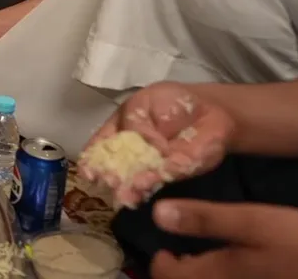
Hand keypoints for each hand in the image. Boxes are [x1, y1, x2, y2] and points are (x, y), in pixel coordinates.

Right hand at [80, 82, 235, 206]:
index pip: (101, 147)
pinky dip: (152, 181)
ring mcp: (153, 164)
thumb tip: (137, 144)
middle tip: (107, 182)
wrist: (210, 108)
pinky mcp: (175, 171)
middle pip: (116, 167)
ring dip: (129, 187)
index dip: (92, 159)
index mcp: (119, 133)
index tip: (87, 172)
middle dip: (110, 176)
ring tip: (123, 194)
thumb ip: (134, 123)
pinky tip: (142, 186)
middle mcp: (133, 153)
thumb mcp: (142, 104)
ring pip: (136, 177)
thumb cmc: (171, 102)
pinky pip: (162, 176)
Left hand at [149, 200, 297, 278]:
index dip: (160, 264)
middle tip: (178, 253)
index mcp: (215, 273)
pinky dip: (219, 277)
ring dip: (198, 276)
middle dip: (178, 273)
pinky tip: (230, 264)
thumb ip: (204, 219)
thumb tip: (157, 214)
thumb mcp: (250, 221)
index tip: (164, 248)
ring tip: (199, 258)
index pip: (168, 276)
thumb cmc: (297, 244)